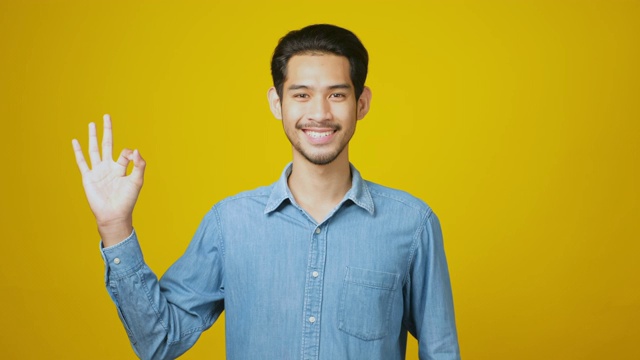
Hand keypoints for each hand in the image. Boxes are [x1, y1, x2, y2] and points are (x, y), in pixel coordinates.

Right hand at [72, 114, 145, 245]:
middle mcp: (109, 167)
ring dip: (93, 136)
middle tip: (107, 115)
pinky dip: (78, 151)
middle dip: (107, 130)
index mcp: (122, 168)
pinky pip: (82, 162)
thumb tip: (136, 149)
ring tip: (91, 123)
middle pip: (107, 144)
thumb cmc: (127, 200)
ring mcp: (98, 171)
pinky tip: (75, 141)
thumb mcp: (137, 181)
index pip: (124, 153)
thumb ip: (140, 165)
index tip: (131, 156)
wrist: (114, 215)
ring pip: (94, 150)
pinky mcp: (88, 177)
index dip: (128, 153)